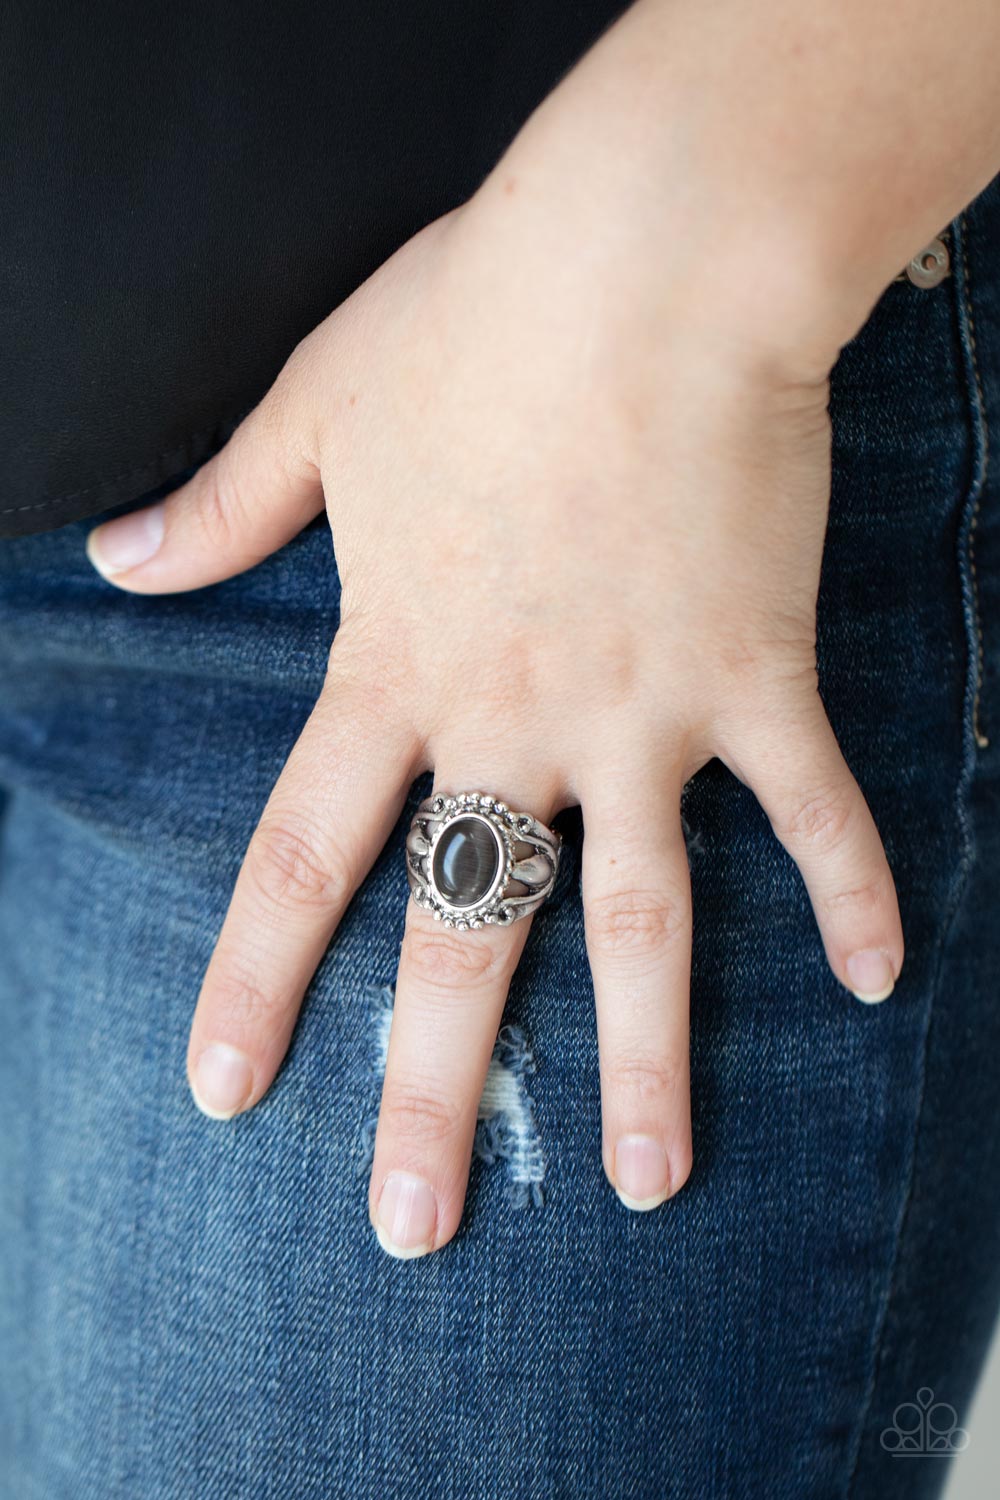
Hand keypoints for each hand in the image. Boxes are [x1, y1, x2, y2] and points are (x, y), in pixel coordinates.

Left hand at [85, 153, 902, 1256]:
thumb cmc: (477, 319)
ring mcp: (642, 715)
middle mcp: (514, 722)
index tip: (224, 1093)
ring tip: (647, 1184)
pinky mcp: (754, 678)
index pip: (306, 858)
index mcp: (399, 666)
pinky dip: (853, 892)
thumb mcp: (320, 408)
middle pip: (465, 937)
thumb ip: (224, 507)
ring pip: (642, 921)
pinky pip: (811, 809)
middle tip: (413, 1229)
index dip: (258, 980)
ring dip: (646, 1061)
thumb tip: (118, 558)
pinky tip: (883, 979)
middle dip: (433, 1089)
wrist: (644, 262)